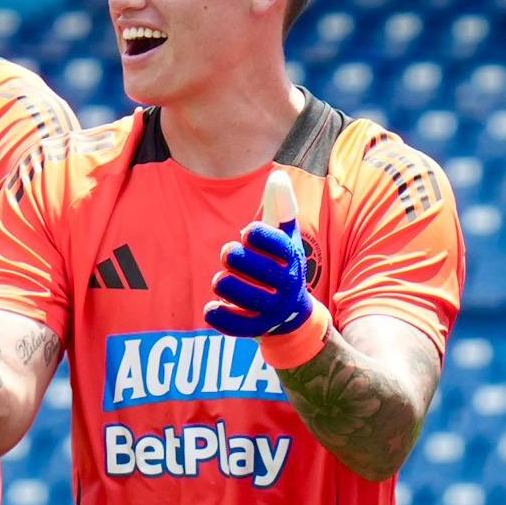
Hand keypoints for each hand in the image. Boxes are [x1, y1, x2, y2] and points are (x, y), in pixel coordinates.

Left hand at [205, 171, 317, 337]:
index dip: (252, 234)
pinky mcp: (258, 328)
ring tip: (224, 280)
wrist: (292, 314)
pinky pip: (231, 323)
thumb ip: (281, 206)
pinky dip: (217, 313)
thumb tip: (278, 175)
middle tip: (230, 255)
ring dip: (222, 282)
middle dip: (230, 255)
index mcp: (292, 256)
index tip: (247, 234)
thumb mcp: (286, 237)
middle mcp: (286, 283)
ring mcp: (273, 308)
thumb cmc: (281, 265)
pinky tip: (213, 306)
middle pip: (244, 262)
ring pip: (232, 290)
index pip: (268, 238)